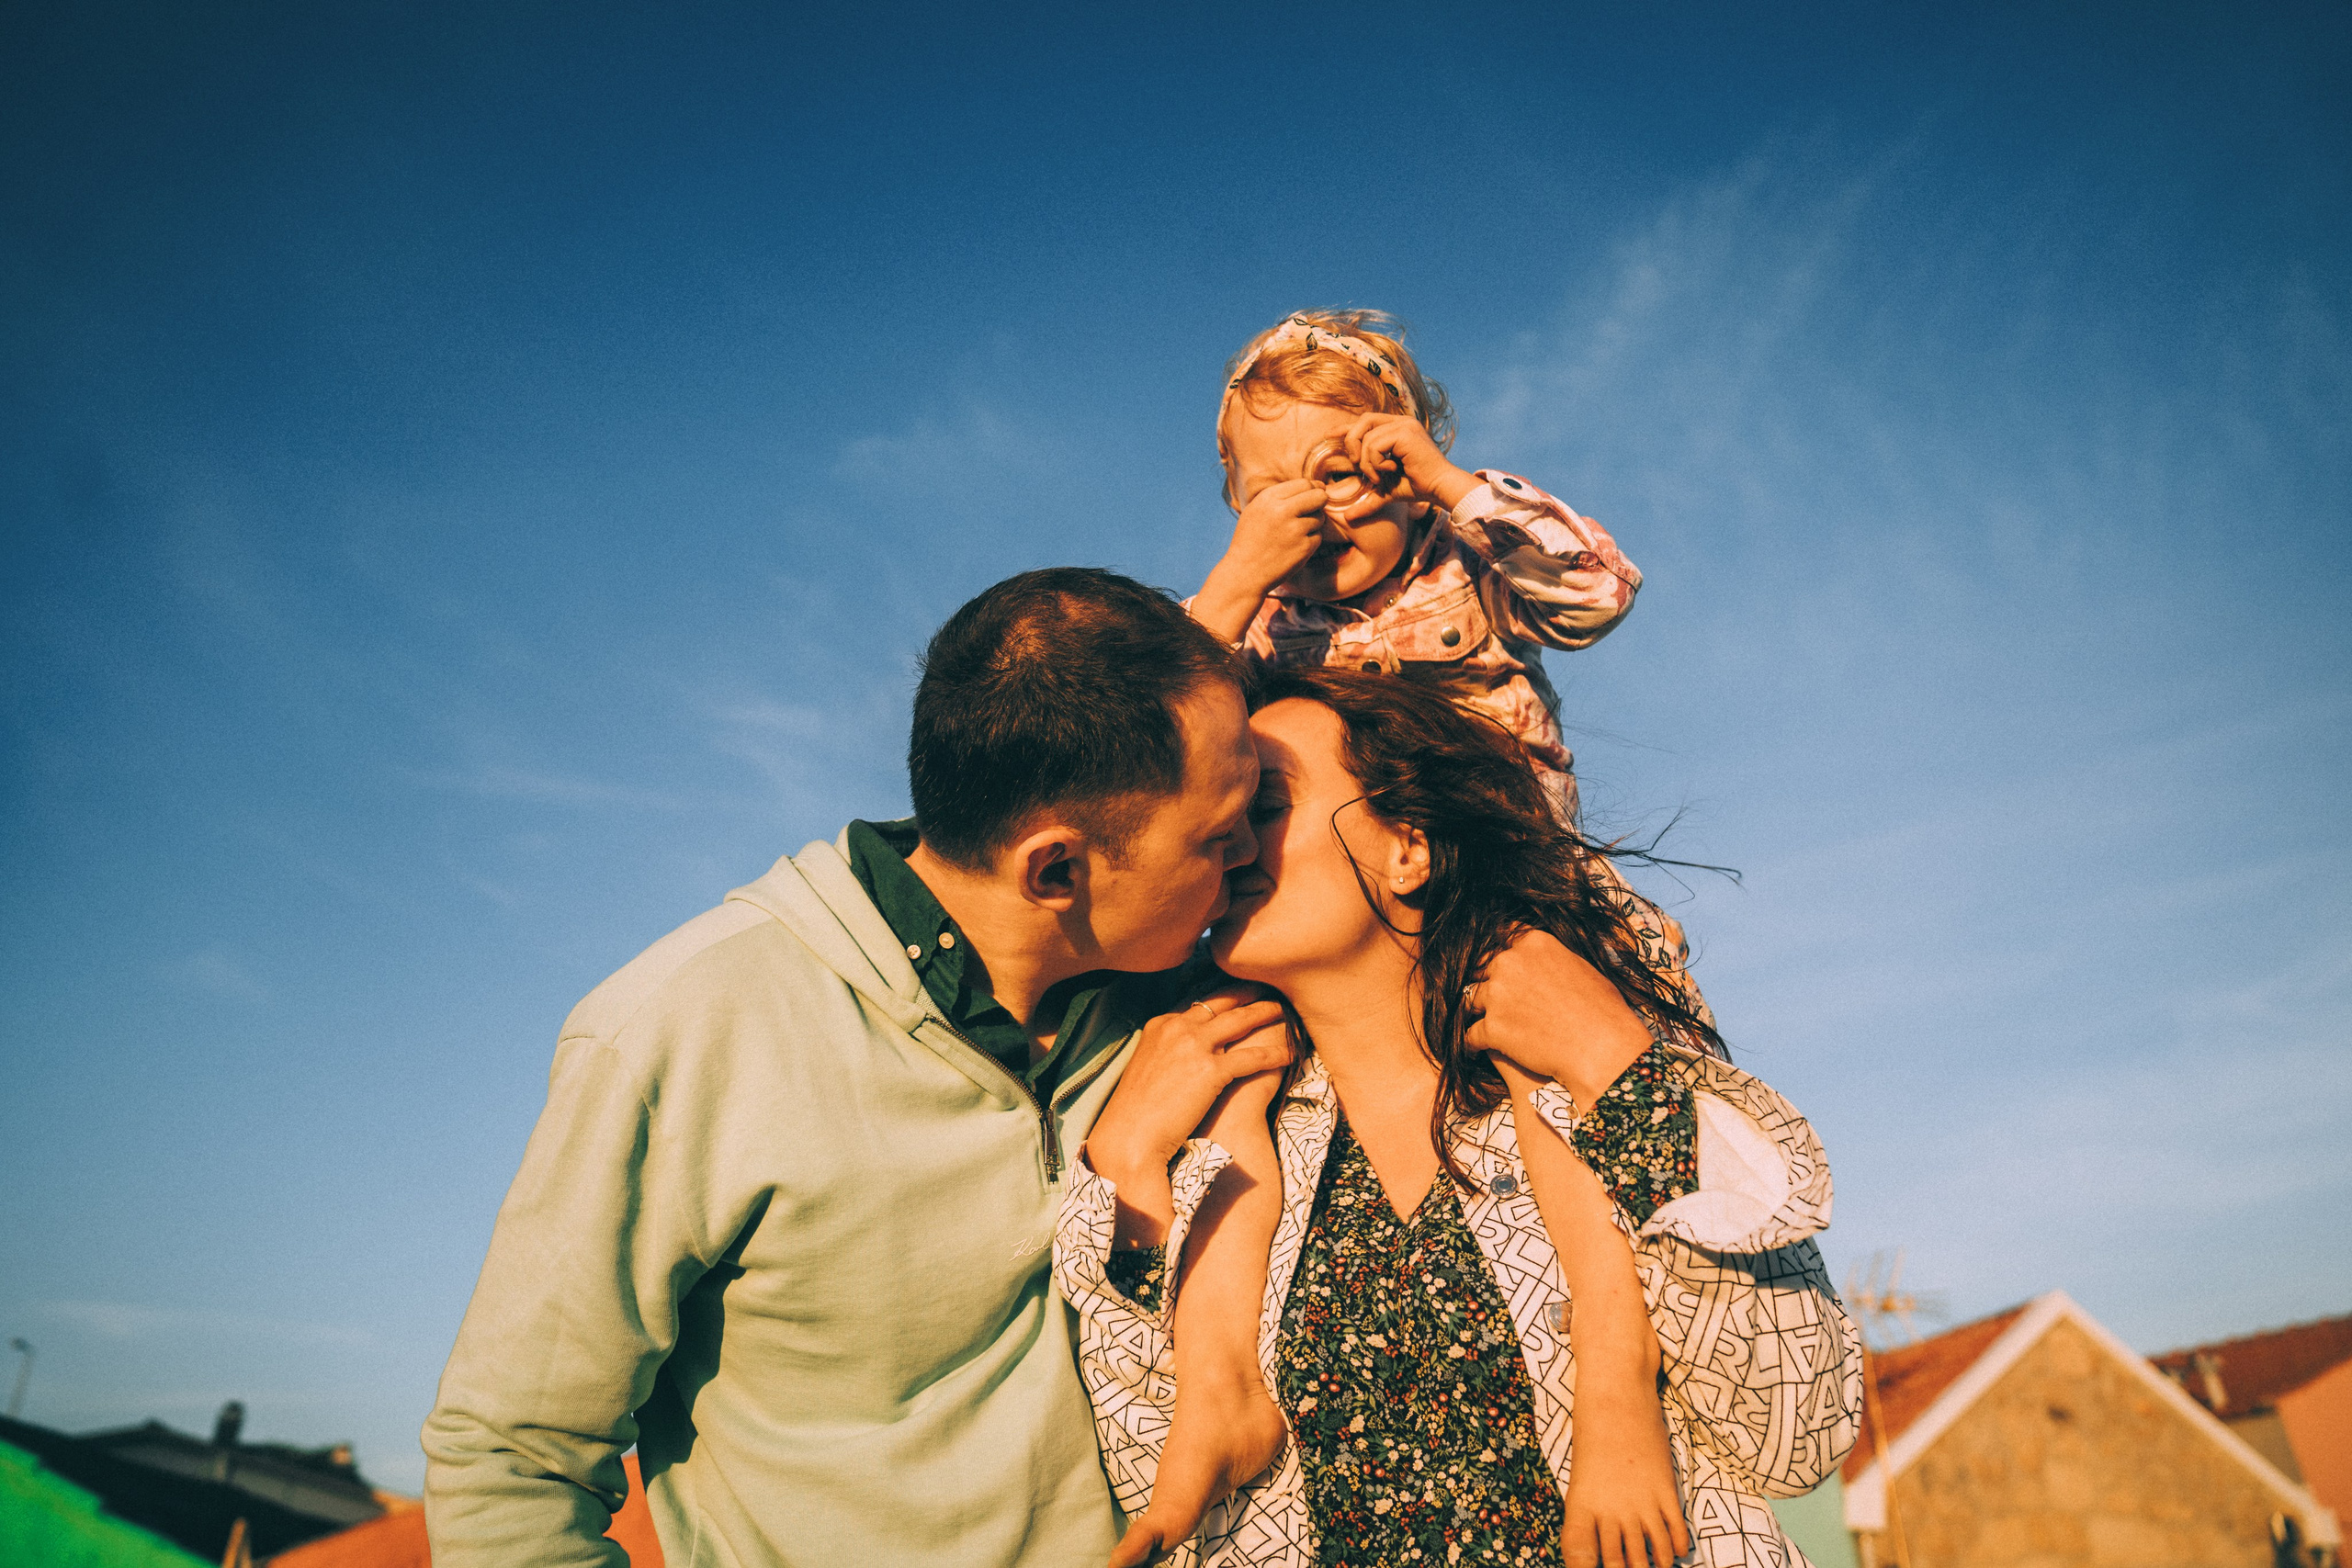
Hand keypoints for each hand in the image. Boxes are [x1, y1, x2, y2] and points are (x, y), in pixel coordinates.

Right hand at [1083, 986, 1291, 1243]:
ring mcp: (1194, 1045)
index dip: (1222, 998)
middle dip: (1247, 992)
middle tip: (1267, 987)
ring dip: (1265, 1011)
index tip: (1238, 994)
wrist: (1130, 1138)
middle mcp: (1177, 1027)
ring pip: (1240, 1020)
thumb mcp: (1146, 1067)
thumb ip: (1167, 1052)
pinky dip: (1275, 1052)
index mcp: (1160, 1025)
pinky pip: (1253, 1055)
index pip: (1198, 1003)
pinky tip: (1290, 1052)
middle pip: (1221, 1001)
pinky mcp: (1211, 1069)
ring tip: (1283, 1008)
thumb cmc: (1137, 1113)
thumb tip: (1185, 1055)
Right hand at [1193, 480, 1332, 641]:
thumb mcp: (1256, 510)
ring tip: (1294, 534)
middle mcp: (1283, 511)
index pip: (1304, 483)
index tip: (1314, 495)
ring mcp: (1295, 530)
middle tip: (1313, 511)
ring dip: (1313, 525)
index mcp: (1269, 498)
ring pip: (1320, 518)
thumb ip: (1281, 496)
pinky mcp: (1304, 547)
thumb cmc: (1251, 540)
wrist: (1245, 573)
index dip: (1313, 488)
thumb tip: (1315, 486)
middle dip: (1320, 502)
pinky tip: (1294, 548)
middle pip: (1319, 496)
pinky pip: (1318, 537)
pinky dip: (1310, 542)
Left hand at [1342, 413, 1477, 514]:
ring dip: (1367, 462)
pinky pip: (1375, 445)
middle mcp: (1401, 422)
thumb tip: (1348, 517)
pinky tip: (1389, 471)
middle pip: (1363, 421)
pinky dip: (1375, 462)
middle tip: (1356, 465)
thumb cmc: (1417, 487)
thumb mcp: (1386, 491)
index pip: (1365, 421)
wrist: (1439, 488)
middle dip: (1352, 442)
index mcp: (1397, 428)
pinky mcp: (1405, 433)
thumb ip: (1368, 499)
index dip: (1346, 427)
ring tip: (1379, 476)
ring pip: (1367, 438)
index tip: (1328, 437)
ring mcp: (1404, 425)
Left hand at [1462, 930, 1650, 1108]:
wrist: (1602, 1047)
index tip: (1495, 963)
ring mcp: (1497, 995)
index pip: (1500, 935)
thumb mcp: (1582, 968)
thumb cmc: (1603, 1010)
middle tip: (1488, 997)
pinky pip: (1469, 1034)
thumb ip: (1553, 959)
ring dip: (1477, 1011)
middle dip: (1485, 982)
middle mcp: (1509, 963)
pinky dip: (1470, 1042)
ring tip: (1480, 1023)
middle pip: (1480, 967)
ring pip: (1471, 999)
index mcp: (1533, 943)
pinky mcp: (1492, 1027)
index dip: (1497, 951)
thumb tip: (1545, 963)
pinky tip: (1473, 1049)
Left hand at [1559, 1376, 1689, 1567]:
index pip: (1581, 1559)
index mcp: (1581, 1508)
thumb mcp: (1581, 1478)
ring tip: (1653, 1567)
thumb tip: (1598, 1550)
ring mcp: (1642, 1503)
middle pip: (1621, 1565)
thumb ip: (1588, 1518)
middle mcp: (1612, 1511)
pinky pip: (1675, 1533)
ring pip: (1651, 1556)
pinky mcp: (1666, 1491)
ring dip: (1654, 1565)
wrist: (1616, 1395)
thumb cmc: (1591, 1434)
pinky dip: (1675, 1547)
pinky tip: (1673, 1551)